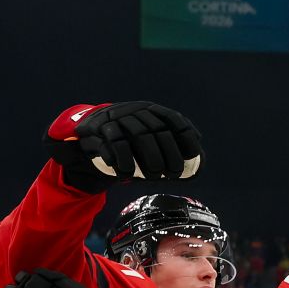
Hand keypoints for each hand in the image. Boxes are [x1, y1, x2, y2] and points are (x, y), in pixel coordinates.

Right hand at [44, 102, 202, 193]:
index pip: (173, 119)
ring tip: (154, 177)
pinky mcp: (99, 128)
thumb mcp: (148, 135)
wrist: (90, 132)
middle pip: (158, 131)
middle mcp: (135, 110)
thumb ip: (169, 140)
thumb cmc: (127, 139)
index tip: (194, 155)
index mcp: (150, 110)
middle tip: (173, 174)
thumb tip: (199, 149)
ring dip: (150, 160)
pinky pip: (115, 143)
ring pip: (139, 136)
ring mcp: (117, 117)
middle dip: (169, 154)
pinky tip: (128, 173)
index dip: (185, 136)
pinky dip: (124, 160)